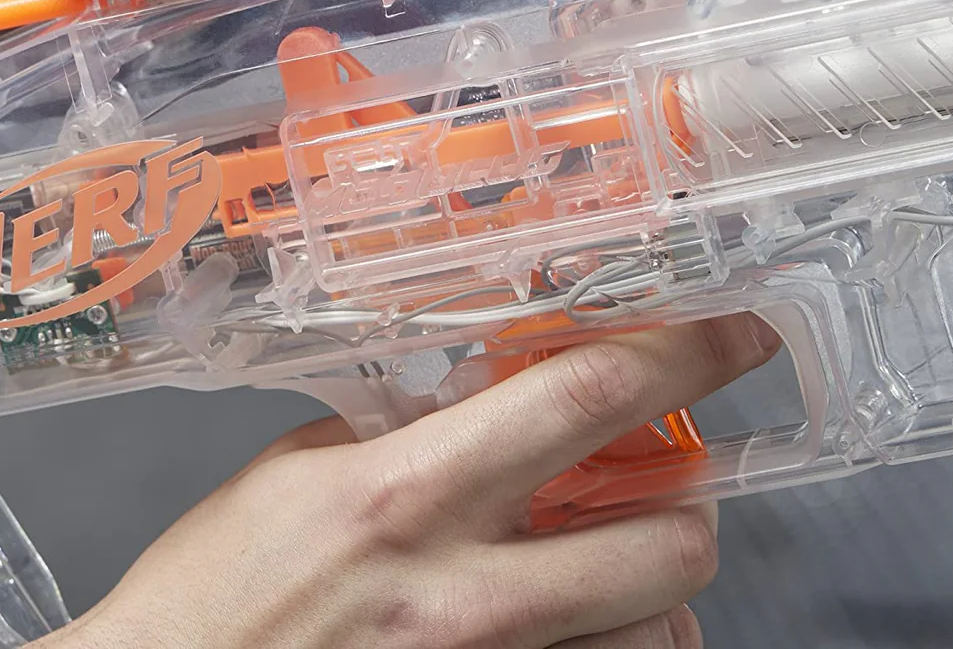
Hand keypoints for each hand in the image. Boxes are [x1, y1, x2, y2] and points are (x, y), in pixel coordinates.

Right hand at [36, 314, 778, 648]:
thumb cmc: (213, 585)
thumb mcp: (300, 467)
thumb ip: (404, 430)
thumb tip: (483, 396)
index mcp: (410, 487)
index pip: (581, 397)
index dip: (681, 354)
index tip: (739, 333)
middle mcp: (464, 589)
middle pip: (667, 540)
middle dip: (697, 506)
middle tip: (674, 485)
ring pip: (658, 634)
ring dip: (655, 591)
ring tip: (611, 567)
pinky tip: (571, 631)